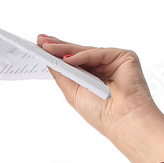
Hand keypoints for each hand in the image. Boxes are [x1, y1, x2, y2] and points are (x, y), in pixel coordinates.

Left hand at [37, 35, 163, 162]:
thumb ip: (62, 74)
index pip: (72, 61)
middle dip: (58, 46)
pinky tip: (66, 59)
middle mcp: (103, 67)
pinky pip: (99, 53)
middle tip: (40, 40)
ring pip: (85, 51)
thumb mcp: (73, 92)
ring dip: (65, 49)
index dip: (56, 53)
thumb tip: (48, 59)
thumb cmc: (101, 113)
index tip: (39, 46)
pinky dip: (82, 56)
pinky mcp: (124, 57)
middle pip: (77, 53)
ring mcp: (113, 61)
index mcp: (92, 77)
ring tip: (47, 47)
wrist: (124, 122)